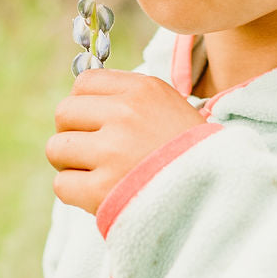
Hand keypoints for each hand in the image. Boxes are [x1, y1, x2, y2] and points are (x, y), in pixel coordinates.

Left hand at [45, 69, 205, 216]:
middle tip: (97, 154)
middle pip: (64, 113)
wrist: (219, 195)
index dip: (85, 105)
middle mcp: (125, 114)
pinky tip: (102, 194)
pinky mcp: (103, 190)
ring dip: (71, 164)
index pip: (84, 82)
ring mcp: (112, 152)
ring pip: (56, 149)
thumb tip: (78, 98)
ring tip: (99, 174)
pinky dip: (76, 192)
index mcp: (142, 89)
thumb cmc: (191, 154)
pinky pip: (62, 184)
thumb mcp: (168, 108)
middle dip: (74, 134)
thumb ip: (127, 99)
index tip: (100, 125)